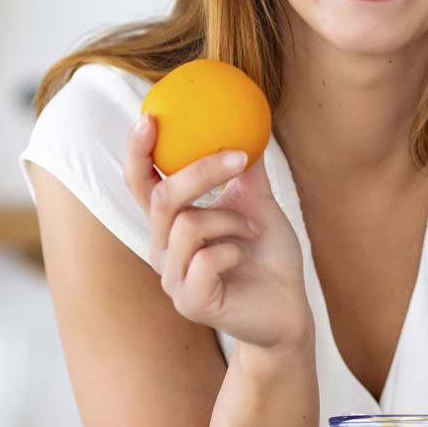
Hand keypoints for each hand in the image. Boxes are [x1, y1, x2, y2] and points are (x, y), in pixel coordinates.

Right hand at [124, 114, 310, 349]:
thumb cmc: (268, 256)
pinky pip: (206, 258)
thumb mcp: (257, 203)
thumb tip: (246, 122)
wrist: (289, 307)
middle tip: (238, 156)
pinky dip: (234, 247)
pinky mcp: (190, 303)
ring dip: (231, 220)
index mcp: (171, 225)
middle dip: (202, 172)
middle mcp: (162, 251)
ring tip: (252, 230)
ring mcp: (172, 280)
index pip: (141, 184)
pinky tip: (245, 255)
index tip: (150, 119)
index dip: (138, 153)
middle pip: (163, 198)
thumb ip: (244, 169)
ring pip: (188, 226)